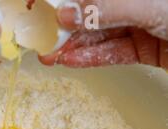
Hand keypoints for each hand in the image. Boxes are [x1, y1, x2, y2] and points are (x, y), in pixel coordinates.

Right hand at [39, 0, 167, 67]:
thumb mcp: (149, 6)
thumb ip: (107, 10)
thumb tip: (68, 14)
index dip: (66, 0)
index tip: (40, 7)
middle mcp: (136, 4)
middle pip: (93, 15)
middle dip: (66, 28)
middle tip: (43, 39)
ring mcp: (141, 26)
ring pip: (100, 36)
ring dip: (74, 47)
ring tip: (51, 56)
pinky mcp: (145, 49)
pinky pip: (113, 53)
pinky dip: (92, 58)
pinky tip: (71, 60)